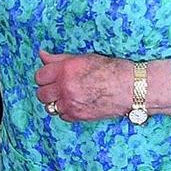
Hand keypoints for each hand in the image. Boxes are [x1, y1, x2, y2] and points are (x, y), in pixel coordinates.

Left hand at [34, 52, 170, 121]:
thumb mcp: (85, 58)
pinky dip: (66, 111)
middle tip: (58, 87)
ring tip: (67, 96)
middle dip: (48, 90)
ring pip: (50, 107)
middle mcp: (65, 87)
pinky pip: (62, 116)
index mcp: (66, 70)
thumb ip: (60, 58)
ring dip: (56, 102)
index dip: (45, 76)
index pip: (39, 76)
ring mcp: (71, 104)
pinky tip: (76, 103)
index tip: (51, 76)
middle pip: (41, 94)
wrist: (131, 88)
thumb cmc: (112, 69)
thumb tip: (42, 54)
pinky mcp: (78, 116)